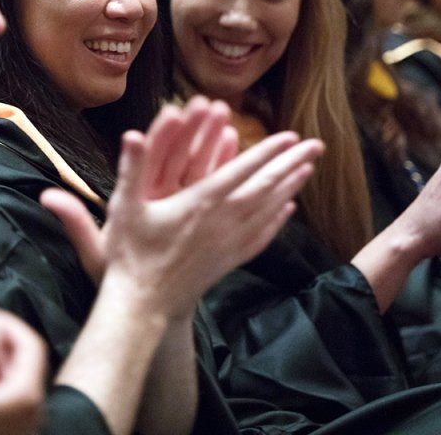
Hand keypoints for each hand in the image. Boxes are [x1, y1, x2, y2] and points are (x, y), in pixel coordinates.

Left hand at [42, 97, 237, 282]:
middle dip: (191, 128)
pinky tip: (233, 139)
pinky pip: (212, 182)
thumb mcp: (95, 250)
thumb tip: (46, 197)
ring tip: (223, 111)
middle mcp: (156, 195)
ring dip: (209, 138)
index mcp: (134, 199)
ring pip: (196, 164)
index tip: (173, 113)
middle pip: (176, 155)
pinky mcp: (195, 208)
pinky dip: (222, 162)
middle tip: (206, 103)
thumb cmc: (117, 273)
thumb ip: (76, 222)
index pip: (147, 162)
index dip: (159, 137)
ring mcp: (178, 200)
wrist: (145, 298)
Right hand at [49, 96, 318, 321]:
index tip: (291, 136)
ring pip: (268, 211)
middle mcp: (222, 222)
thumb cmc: (130, 254)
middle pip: (265, 188)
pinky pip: (261, 237)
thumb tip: (132, 134)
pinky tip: (288, 211)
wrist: (143, 305)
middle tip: (316, 146)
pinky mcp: (228, 261)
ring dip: (289, 188)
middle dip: (291, 164)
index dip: (267, 151)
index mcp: (200, 203)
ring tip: (308, 171)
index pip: (242, 171)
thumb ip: (131, 168)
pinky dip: (277, 221)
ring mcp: (228, 244)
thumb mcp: (124, 206)